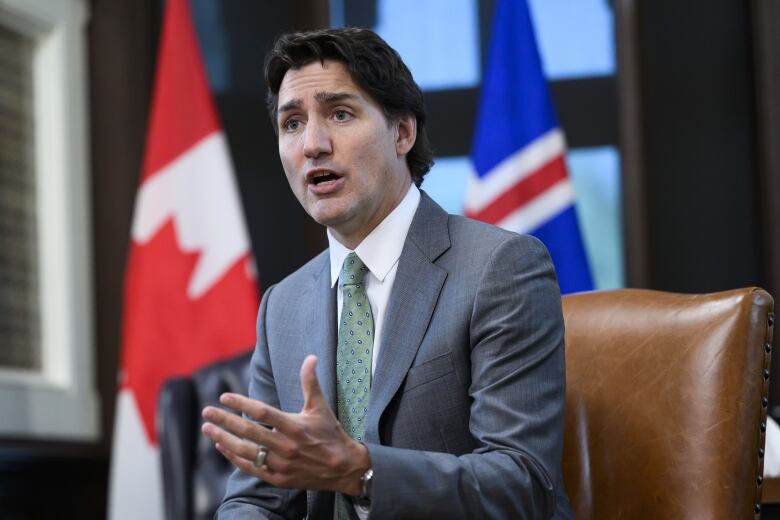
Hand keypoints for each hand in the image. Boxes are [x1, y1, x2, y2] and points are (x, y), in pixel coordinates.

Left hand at [201, 355, 370, 494]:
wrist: (343, 468)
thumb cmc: (330, 434)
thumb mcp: (320, 407)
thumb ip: (311, 382)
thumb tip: (311, 357)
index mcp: (295, 427)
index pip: (262, 412)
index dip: (241, 403)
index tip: (225, 396)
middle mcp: (286, 446)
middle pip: (248, 431)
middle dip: (224, 420)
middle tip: (207, 411)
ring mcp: (280, 464)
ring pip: (245, 451)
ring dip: (223, 439)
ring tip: (207, 428)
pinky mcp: (278, 478)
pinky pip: (251, 468)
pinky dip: (234, 457)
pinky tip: (222, 446)